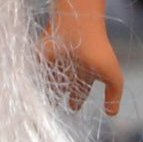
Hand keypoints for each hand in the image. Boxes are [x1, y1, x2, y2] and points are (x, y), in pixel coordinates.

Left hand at [43, 0, 124, 116]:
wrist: (78, 28)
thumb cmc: (98, 50)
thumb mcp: (113, 75)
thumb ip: (114, 94)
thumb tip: (112, 114)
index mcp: (87, 70)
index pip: (81, 88)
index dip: (78, 99)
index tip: (74, 109)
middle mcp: (71, 67)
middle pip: (65, 86)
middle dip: (62, 96)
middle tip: (56, 107)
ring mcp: (56, 61)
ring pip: (49, 81)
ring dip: (47, 92)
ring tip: (41, 106)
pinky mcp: (41, 57)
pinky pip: (35, 73)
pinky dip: (32, 82)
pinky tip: (29, 95)